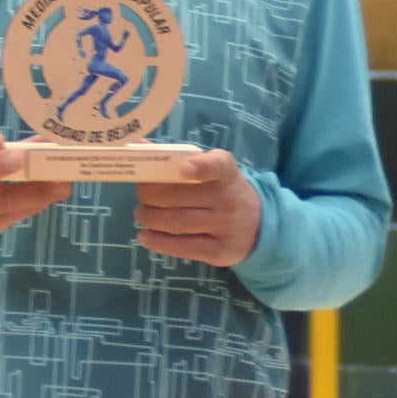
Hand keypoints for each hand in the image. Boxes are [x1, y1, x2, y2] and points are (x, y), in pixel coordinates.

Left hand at [134, 150, 261, 265]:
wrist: (259, 224)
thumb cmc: (221, 191)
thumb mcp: (211, 170)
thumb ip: (179, 159)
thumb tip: (138, 146)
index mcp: (226, 173)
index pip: (217, 166)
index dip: (200, 167)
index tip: (183, 168)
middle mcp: (229, 199)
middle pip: (178, 197)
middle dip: (149, 196)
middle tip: (141, 196)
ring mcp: (227, 227)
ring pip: (177, 222)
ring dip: (149, 218)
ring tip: (142, 215)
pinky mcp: (221, 251)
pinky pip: (184, 247)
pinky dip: (158, 242)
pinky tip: (144, 236)